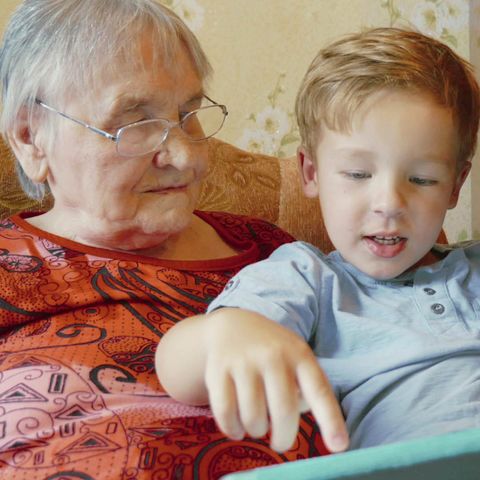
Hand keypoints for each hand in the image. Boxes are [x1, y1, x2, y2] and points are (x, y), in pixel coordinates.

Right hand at [203, 308, 348, 452]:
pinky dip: (232, 429)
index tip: (339, 447)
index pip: (318, 390)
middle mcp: (272, 356)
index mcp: (299, 354)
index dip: (330, 420)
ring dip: (256, 431)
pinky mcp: (218, 370)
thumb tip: (296, 417)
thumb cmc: (272, 351)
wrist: (232, 327)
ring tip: (257, 425)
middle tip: (280, 442)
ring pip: (253, 418)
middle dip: (284, 438)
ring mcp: (244, 362)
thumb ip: (304, 388)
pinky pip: (226, 413)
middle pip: (283, 412)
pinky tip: (237, 427)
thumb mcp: (295, 359)